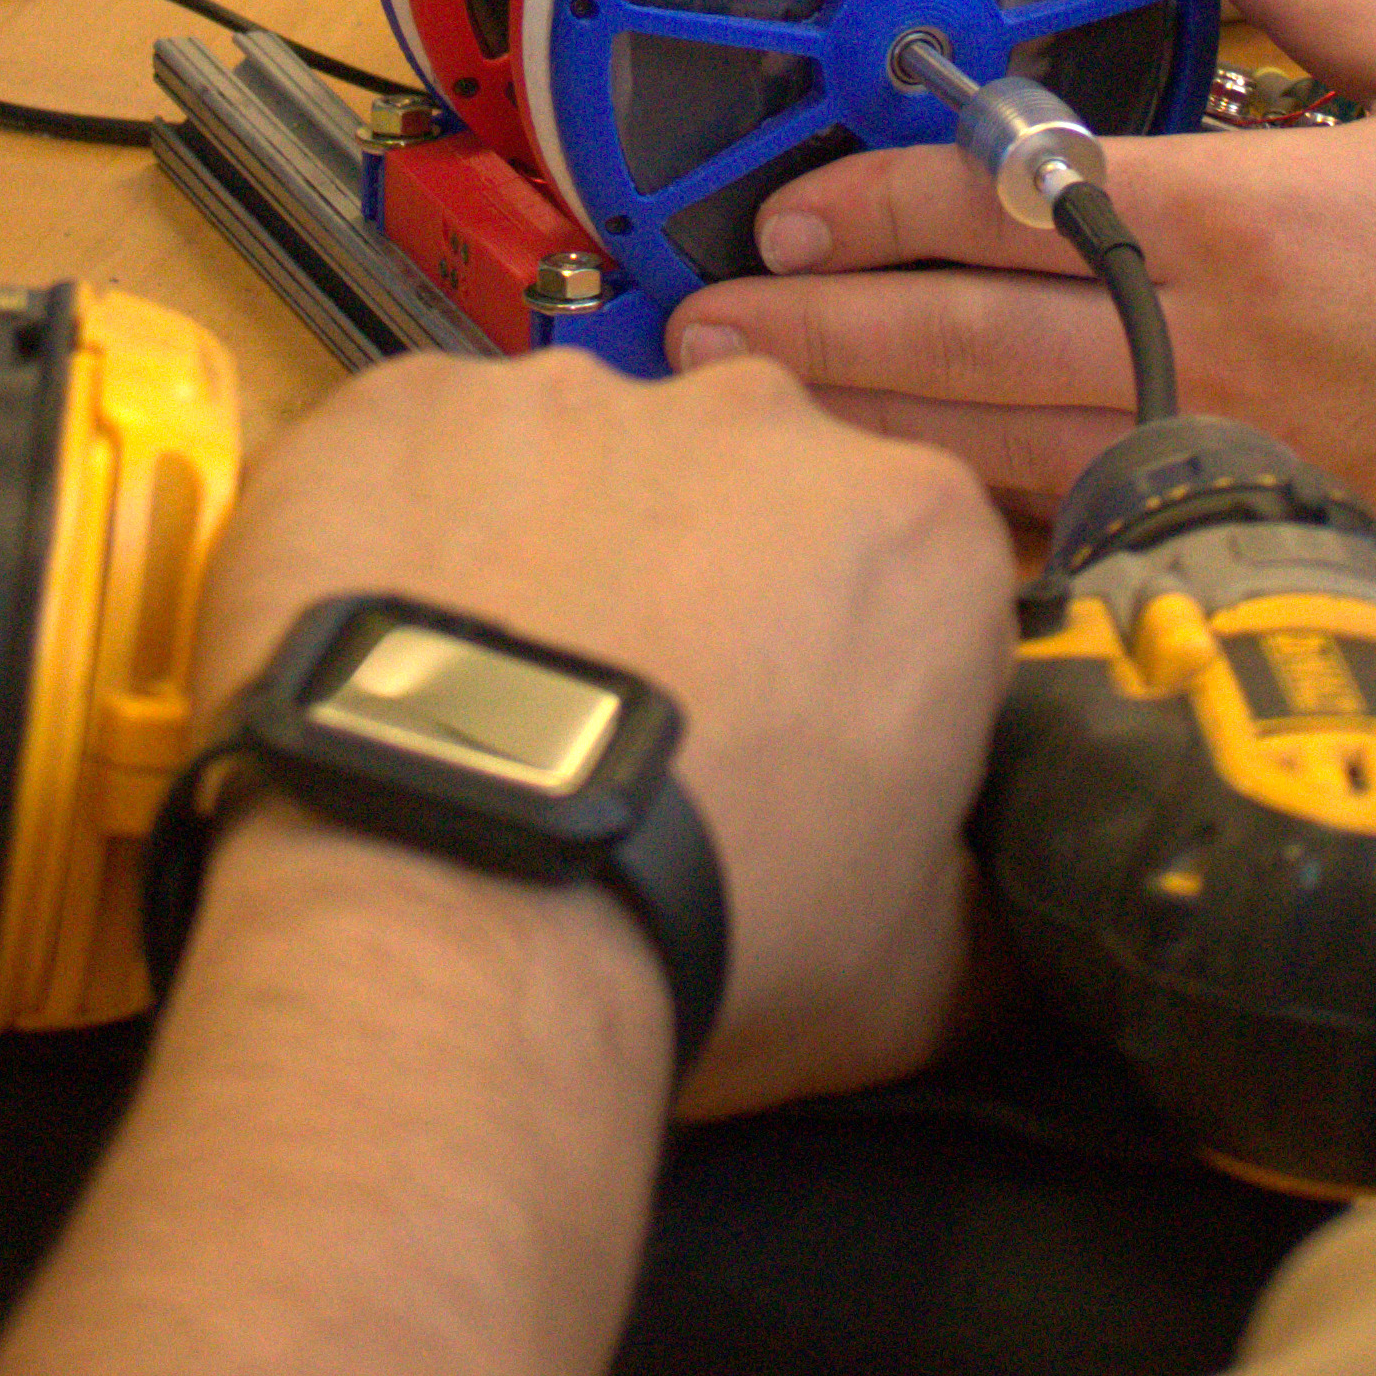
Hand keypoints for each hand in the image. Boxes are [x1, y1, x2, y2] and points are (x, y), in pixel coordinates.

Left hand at [184, 348, 1012, 1113]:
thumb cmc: (690, 929)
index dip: (844, 667)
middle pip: (740, 494)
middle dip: (700, 586)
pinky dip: (404, 535)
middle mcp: (758, 422)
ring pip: (574, 465)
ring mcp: (573, 401)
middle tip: (633, 728)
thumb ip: (970, 899)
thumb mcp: (913, 973)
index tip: (787, 749)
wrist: (452, 909)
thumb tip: (983, 914)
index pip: (902, 574)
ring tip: (489, 707)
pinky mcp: (405, 408)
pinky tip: (391, 655)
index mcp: (915, 530)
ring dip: (548, 556)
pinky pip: (415, 456)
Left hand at [665, 0, 1375, 648]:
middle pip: (958, 347)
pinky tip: (900, 533)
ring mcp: (1225, 469)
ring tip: (739, 437)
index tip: (780, 210)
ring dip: (858, 438)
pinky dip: (976, 534)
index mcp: (1241, 222)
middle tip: (684, 342)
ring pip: (994, 456)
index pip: (1006, 204)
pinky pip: (1083, 549)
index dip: (873, 205)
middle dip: (811, 339)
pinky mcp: (1258, 553)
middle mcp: (1205, 353)